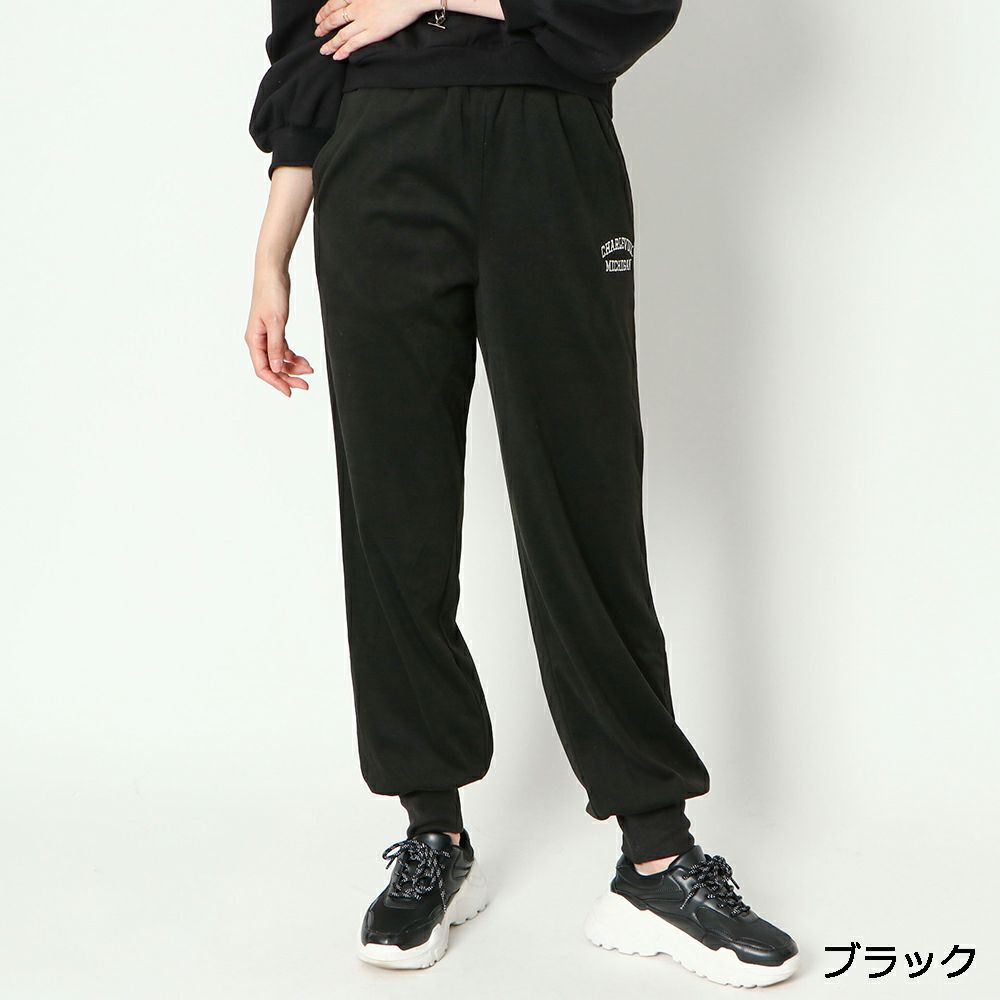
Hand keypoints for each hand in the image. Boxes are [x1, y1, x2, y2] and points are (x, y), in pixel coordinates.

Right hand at [245, 268, 313, 396]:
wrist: (273, 272)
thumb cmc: (271, 293)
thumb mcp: (276, 322)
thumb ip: (276, 346)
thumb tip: (276, 368)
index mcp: (253, 340)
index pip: (263, 369)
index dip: (276, 382)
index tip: (290, 392)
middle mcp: (258, 340)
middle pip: (272, 367)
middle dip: (288, 377)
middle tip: (305, 385)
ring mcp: (266, 335)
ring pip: (279, 359)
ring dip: (293, 367)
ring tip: (309, 370)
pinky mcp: (274, 329)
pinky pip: (283, 349)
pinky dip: (293, 356)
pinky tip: (304, 360)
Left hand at [315, 0, 434, 60]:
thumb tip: (358, 3)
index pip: (334, 2)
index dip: (324, 11)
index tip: (319, 17)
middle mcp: (357, 7)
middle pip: (334, 18)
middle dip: (323, 27)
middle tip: (317, 33)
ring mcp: (364, 21)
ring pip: (341, 34)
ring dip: (330, 43)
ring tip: (324, 50)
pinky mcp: (373, 33)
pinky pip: (353, 44)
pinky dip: (343, 51)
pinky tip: (337, 56)